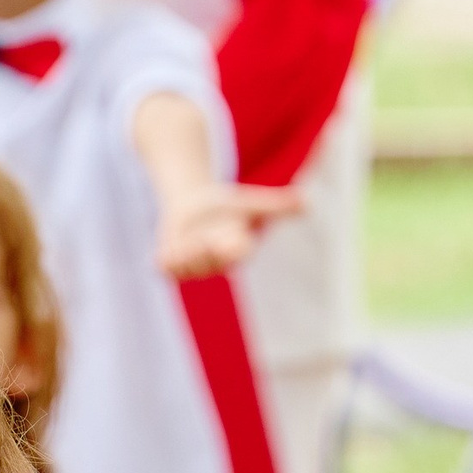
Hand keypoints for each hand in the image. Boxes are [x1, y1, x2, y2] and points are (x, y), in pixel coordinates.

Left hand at [156, 181, 303, 278]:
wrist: (194, 208)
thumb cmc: (228, 209)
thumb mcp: (252, 203)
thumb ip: (277, 205)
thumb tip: (306, 202)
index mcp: (237, 246)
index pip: (238, 251)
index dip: (234, 248)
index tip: (234, 241)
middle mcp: (216, 260)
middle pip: (213, 262)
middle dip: (209, 254)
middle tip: (206, 241)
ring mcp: (193, 263)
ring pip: (190, 268)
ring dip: (187, 258)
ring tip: (182, 245)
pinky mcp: (171, 262)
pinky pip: (168, 270)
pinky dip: (167, 265)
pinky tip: (166, 255)